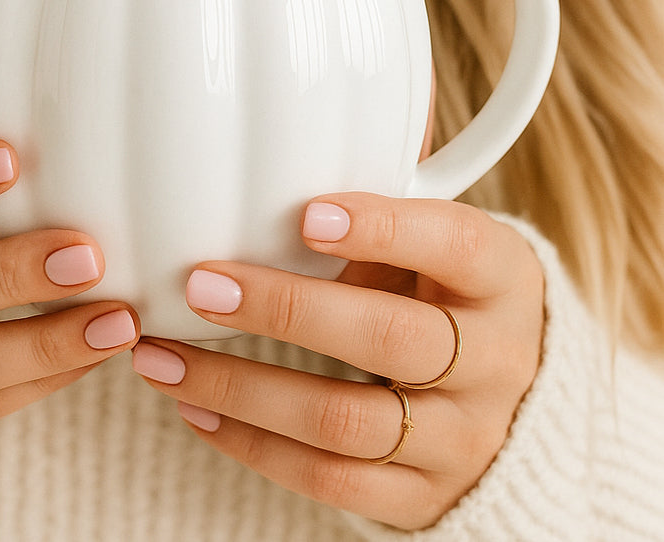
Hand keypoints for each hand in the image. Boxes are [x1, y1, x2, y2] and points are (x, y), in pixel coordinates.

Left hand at [131, 192, 543, 529]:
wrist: (517, 407)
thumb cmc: (451, 297)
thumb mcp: (438, 249)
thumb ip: (378, 219)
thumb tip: (264, 184)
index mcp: (501, 279)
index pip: (453, 246)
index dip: (383, 229)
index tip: (305, 213)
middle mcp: (494, 362)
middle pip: (388, 339)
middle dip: (285, 310)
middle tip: (201, 285)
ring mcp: (461, 439)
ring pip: (343, 420)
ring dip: (239, 389)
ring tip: (164, 358)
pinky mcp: (421, 496)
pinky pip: (329, 480)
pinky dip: (252, 444)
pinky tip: (196, 409)